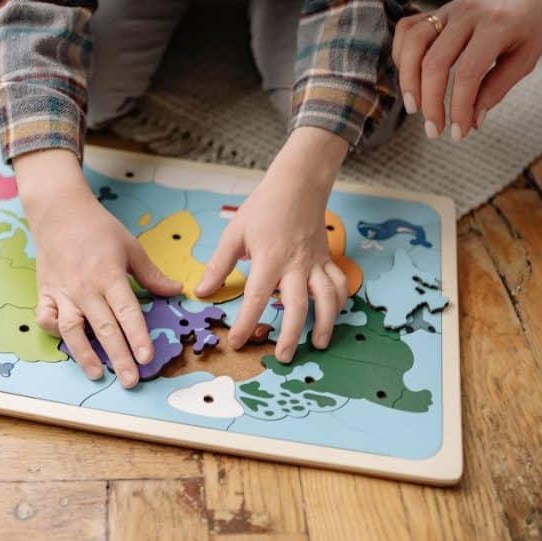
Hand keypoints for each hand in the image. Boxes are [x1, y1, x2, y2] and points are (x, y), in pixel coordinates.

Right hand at [14, 150, 182, 387]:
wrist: (58, 210)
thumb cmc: (98, 228)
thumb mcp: (130, 247)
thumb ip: (151, 275)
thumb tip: (176, 291)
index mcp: (109, 276)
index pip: (127, 312)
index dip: (137, 337)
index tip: (146, 358)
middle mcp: (85, 287)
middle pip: (104, 328)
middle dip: (119, 357)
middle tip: (130, 381)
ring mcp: (63, 291)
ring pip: (73, 329)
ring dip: (84, 353)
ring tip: (97, 374)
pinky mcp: (45, 292)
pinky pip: (46, 317)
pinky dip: (54, 331)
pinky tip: (68, 343)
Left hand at [195, 127, 349, 362]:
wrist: (298, 183)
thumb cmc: (263, 208)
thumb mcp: (234, 233)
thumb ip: (219, 264)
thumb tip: (201, 291)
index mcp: (269, 258)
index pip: (256, 298)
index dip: (246, 323)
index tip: (238, 342)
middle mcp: (296, 264)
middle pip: (298, 306)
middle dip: (292, 335)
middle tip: (283, 358)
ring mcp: (316, 262)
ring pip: (327, 298)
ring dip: (325, 323)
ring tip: (319, 345)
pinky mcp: (328, 258)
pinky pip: (339, 283)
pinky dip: (340, 301)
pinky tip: (332, 316)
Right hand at [393, 0, 541, 139]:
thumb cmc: (532, 22)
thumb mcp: (526, 56)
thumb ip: (498, 87)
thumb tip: (473, 121)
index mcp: (497, 25)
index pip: (468, 74)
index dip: (459, 108)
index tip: (459, 133)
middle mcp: (468, 14)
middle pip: (435, 63)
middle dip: (430, 103)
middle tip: (434, 130)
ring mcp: (449, 9)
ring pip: (413, 44)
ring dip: (408, 81)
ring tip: (414, 108)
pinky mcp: (437, 9)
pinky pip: (407, 28)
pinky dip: (401, 54)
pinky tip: (410, 76)